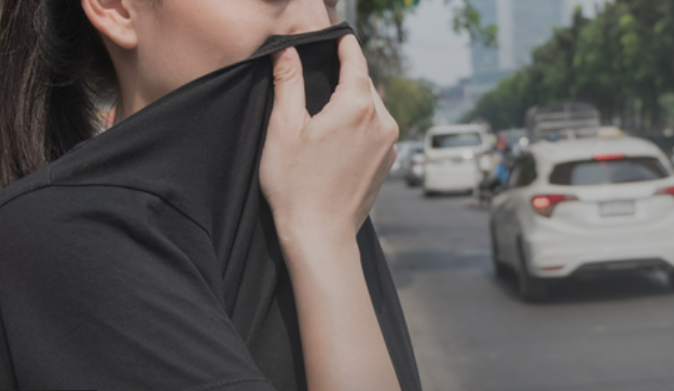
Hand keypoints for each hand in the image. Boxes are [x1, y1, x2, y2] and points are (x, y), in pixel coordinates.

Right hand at [260, 35, 398, 238]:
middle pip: (365, 83)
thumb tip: (287, 50)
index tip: (336, 35)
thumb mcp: (283, 128)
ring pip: (373, 107)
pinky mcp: (389, 162)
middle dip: (346, 74)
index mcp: (357, 106)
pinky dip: (362, 124)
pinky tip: (338, 137)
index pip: (355, 59)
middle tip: (322, 71)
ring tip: (327, 109)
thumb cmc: (296, 184)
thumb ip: (288, 82)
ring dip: (355, 101)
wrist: (320, 235)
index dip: (344, 44)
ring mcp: (390, 144)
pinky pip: (377, 130)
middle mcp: (383, 121)